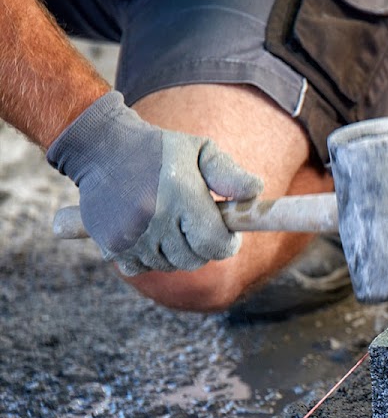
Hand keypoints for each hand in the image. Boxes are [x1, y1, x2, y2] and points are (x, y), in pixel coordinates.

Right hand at [47, 91, 262, 275]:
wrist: (101, 147)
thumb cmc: (160, 149)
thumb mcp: (199, 151)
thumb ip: (229, 174)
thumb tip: (256, 192)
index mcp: (182, 196)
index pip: (216, 244)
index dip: (227, 243)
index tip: (227, 233)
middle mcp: (155, 220)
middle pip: (194, 260)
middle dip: (202, 247)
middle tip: (195, 225)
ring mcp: (131, 236)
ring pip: (168, 266)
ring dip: (174, 252)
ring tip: (169, 224)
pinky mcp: (111, 245)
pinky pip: (141, 269)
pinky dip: (148, 258)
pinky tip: (147, 234)